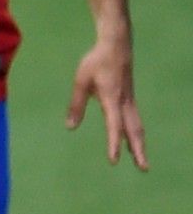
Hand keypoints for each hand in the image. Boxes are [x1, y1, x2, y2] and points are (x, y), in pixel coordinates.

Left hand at [68, 36, 147, 169]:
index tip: (113, 160)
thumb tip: (70, 128)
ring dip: (139, 144)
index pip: (114, 125)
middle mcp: (125, 102)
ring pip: (137, 126)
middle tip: (143, 168)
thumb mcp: (81, 81)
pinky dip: (136, 133)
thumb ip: (76, 105)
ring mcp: (130, 100)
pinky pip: (135, 119)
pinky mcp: (130, 98)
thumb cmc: (96, 62)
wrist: (116, 45)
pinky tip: (134, 140)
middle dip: (138, 150)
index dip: (114, 143)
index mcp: (112, 99)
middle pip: (134, 130)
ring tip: (141, 161)